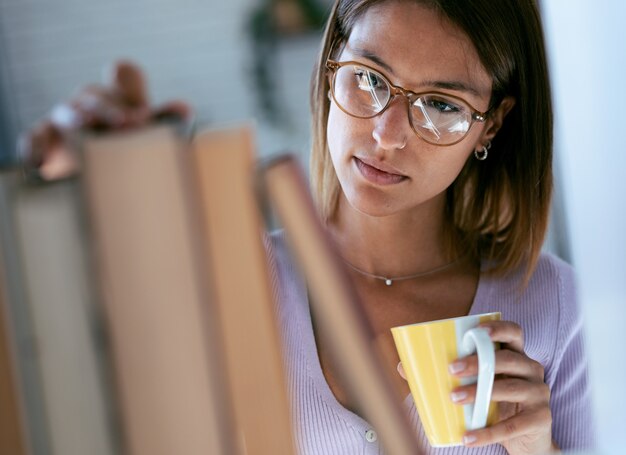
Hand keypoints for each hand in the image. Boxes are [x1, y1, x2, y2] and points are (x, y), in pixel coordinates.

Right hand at [18, 60, 190, 180]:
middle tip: (129, 125)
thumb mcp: (151, 139)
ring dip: (77, 118)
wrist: (101, 182)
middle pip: (96, 95)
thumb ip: (168, 122)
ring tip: (85, 125)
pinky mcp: (44, 140)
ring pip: (67, 112)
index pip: (125, 75)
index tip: (144, 115)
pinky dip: (35, 147)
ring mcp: (66, 120)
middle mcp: (91, 103)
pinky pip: (34, 137)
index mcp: (120, 98)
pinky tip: (42, 162)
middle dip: (111, 109)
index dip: (132, 86)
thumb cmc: (130, 153)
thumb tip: (186, 109)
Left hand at [447, 321, 558, 453]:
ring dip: (480, 393)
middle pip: (508, 359)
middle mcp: (532, 370)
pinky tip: (468, 437)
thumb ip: (453, 375)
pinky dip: (487, 432)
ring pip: (511, 389)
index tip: (478, 331)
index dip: (499, 328)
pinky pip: (512, 426)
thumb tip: (404, 368)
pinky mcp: (541, 418)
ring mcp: (539, 393)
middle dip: (478, 362)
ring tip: (455, 398)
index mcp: (517, 356)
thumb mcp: (480, 386)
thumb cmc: (498, 405)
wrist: (527, 441)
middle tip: (452, 369)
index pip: (514, 332)